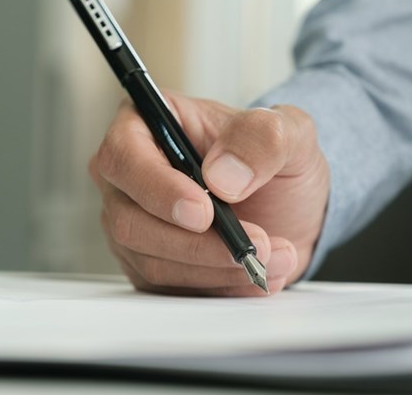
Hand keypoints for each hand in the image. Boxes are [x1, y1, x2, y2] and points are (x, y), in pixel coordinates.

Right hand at [89, 92, 328, 295]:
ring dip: (215, 267)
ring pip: (150, 261)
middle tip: (255, 244)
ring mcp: (132, 222)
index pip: (123, 157)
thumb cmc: (271, 158)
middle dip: (196, 242)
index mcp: (146, 124)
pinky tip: (253, 272)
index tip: (204, 211)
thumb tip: (222, 176)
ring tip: (271, 256)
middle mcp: (128, 176)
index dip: (157, 189)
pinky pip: (168, 288)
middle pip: (129, 219)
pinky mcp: (146, 263)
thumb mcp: (289, 132)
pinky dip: (216, 286)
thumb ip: (261, 139)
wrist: (285, 204)